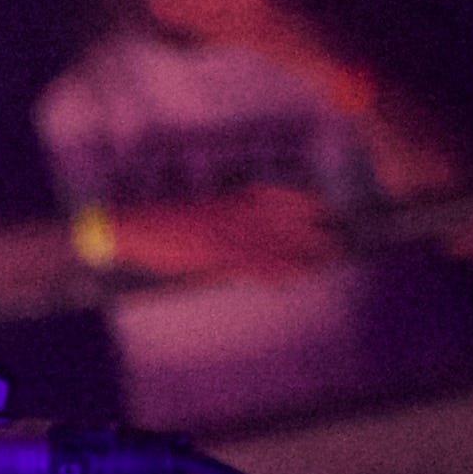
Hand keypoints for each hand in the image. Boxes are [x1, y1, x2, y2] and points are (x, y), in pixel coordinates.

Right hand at [103, 186, 346, 285]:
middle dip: (314, 232)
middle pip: (286, 220)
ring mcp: (227, 232)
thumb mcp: (201, 216)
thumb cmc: (163, 226)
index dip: (306, 205)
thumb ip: (227, 222)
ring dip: (305, 253)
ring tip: (329, 261)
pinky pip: (254, 263)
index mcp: (230, 198)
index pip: (280, 195)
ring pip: (277, 242)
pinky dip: (275, 271)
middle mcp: (235, 212)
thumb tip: (248, 241)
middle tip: (339, 244)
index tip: (326, 212)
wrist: (133, 227)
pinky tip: (294, 277)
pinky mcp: (216, 252)